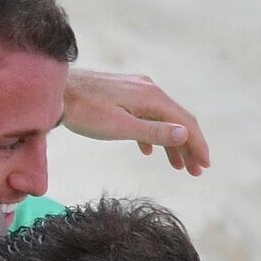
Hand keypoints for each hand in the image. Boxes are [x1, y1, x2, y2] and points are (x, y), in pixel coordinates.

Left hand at [63, 69, 209, 175]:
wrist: (55, 91)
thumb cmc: (84, 112)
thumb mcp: (120, 127)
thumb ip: (153, 131)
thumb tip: (185, 133)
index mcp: (152, 98)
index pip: (185, 123)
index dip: (198, 145)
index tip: (205, 166)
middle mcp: (149, 89)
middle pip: (177, 121)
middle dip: (188, 147)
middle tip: (196, 171)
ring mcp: (136, 90)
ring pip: (161, 119)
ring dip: (171, 143)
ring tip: (177, 166)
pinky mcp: (123, 94)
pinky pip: (145, 116)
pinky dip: (152, 135)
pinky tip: (148, 151)